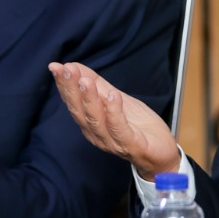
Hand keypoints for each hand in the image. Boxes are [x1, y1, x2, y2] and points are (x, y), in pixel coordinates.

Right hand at [49, 61, 181, 180]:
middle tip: (67, 69)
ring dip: (90, 99)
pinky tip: (113, 95)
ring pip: (96, 121)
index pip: (73, 103)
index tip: (56, 66)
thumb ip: (97, 85)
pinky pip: (120, 129)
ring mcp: (112, 142)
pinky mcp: (131, 145)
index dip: (64, 85)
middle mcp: (96, 134)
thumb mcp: (118, 99)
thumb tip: (74, 66)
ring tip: (86, 81)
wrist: (162, 151)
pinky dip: (114, 112)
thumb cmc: (138, 126)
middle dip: (72, 90)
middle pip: (79, 112)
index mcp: (91, 123)